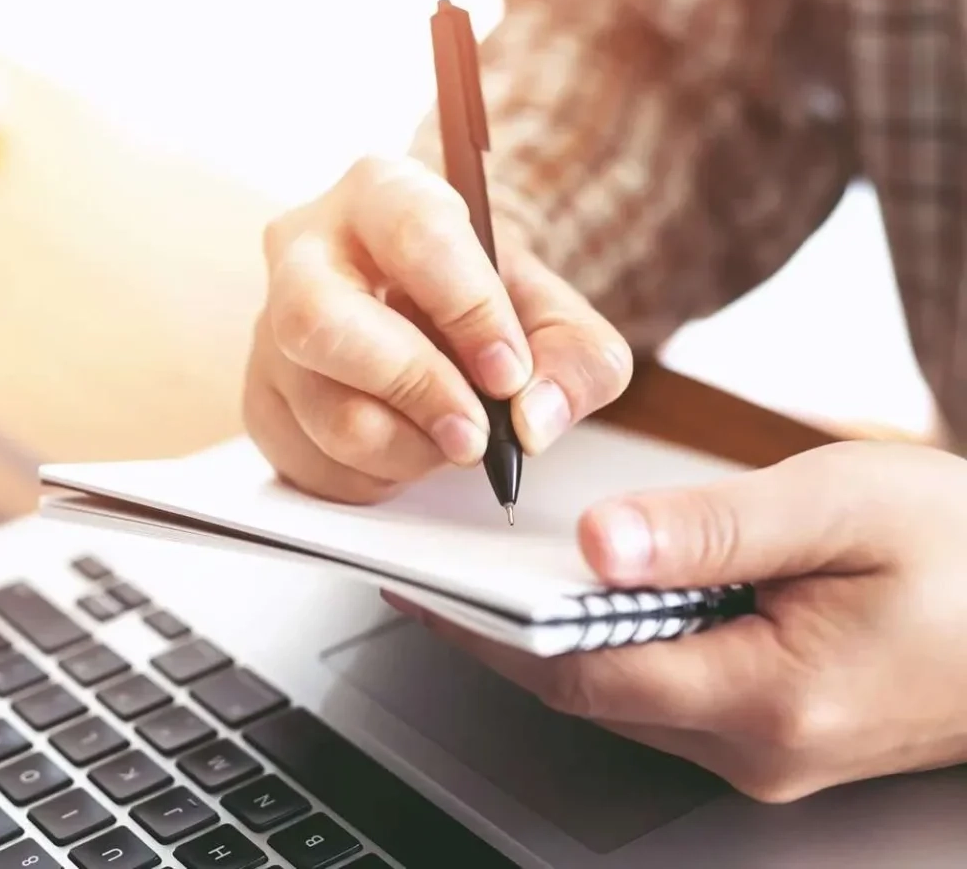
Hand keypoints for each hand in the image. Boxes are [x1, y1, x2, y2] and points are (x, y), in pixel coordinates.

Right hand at [243, 155, 631, 502]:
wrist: (431, 315)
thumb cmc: (483, 304)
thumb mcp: (555, 316)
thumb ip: (576, 360)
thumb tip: (533, 419)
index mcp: (382, 193)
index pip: (415, 237)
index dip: (469, 311)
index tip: (509, 373)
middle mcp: (305, 248)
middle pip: (322, 321)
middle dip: (412, 388)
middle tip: (475, 434)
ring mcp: (270, 325)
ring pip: (323, 407)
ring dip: (406, 448)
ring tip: (451, 439)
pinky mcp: (261, 395)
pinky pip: (309, 459)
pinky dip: (374, 475)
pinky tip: (405, 445)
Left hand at [394, 440, 966, 801]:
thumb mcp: (839, 507)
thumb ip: (710, 529)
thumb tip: (598, 543)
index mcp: (769, 699)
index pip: (578, 674)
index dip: (486, 633)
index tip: (422, 589)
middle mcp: (760, 748)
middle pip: (589, 692)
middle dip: (505, 635)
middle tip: (437, 572)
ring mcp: (770, 752)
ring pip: (625, 696)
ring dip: (557, 639)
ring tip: (490, 574)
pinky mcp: (780, 733)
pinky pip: (668, 693)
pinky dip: (615, 645)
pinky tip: (590, 595)